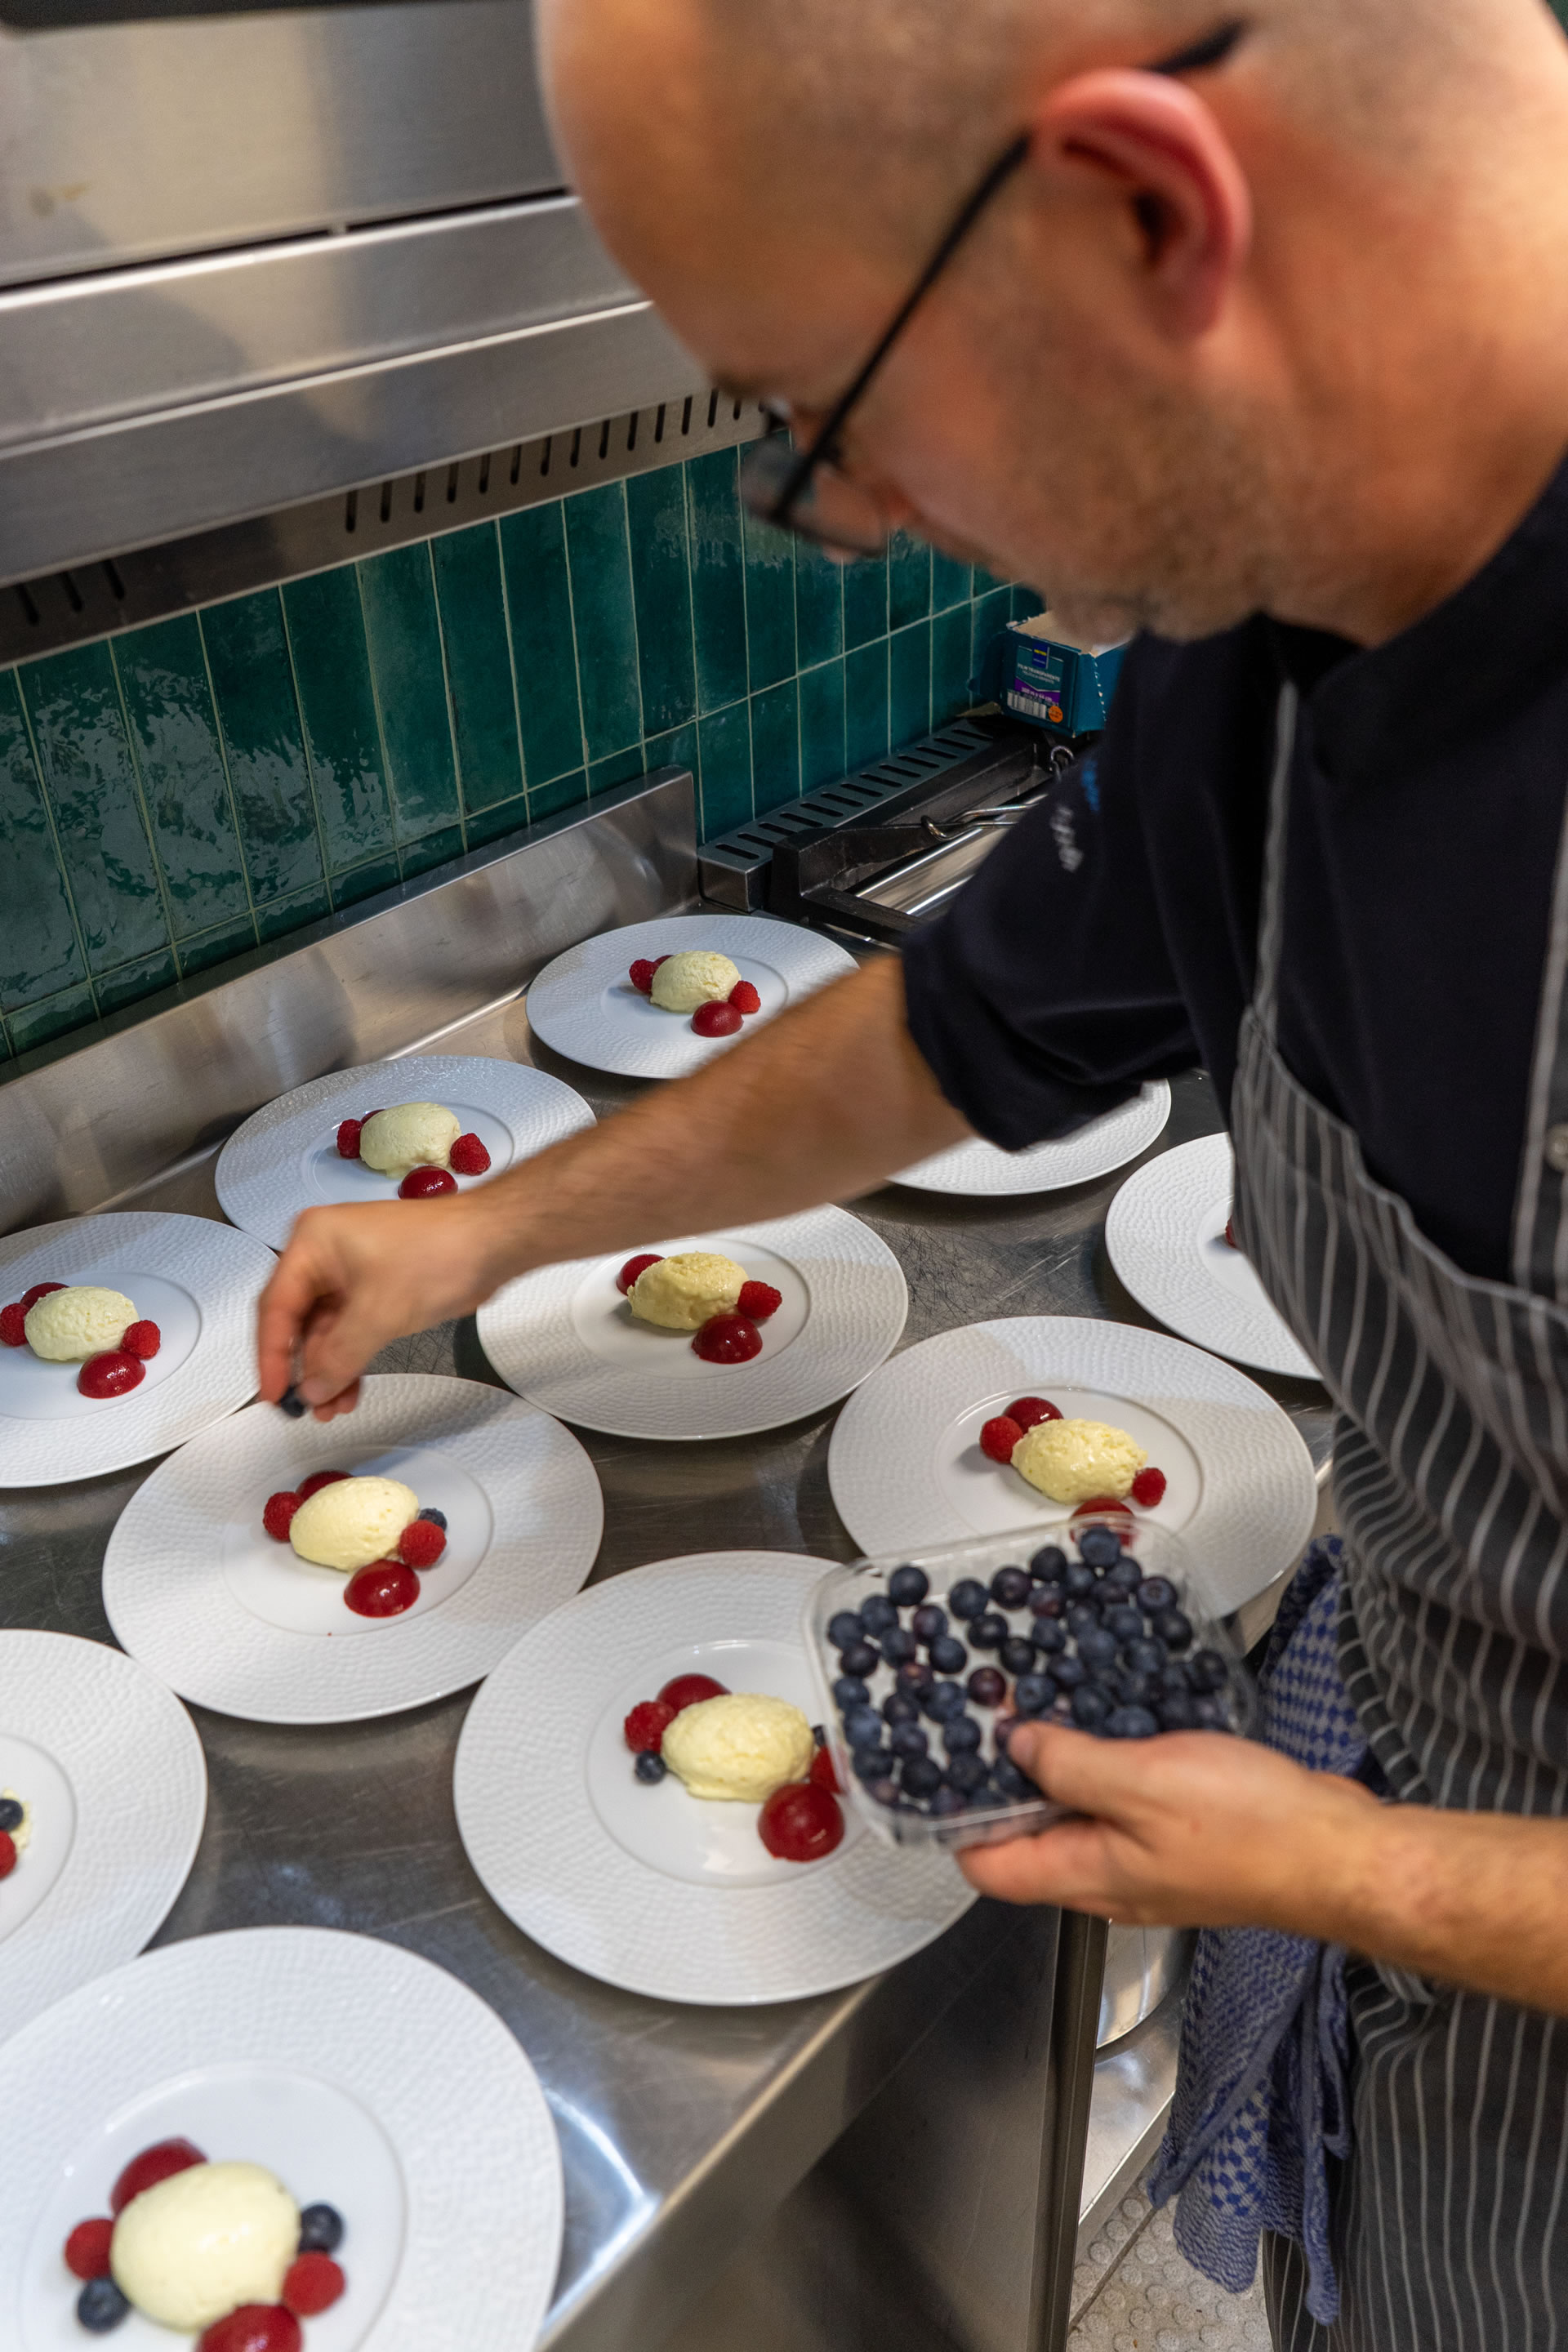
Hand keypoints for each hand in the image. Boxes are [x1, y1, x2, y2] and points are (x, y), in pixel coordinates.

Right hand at [256, 1197, 506, 1419]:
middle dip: (304, 1367)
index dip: (270, 1356)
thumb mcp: (379, 1313)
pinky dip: (350, 1359)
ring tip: (330, 1409)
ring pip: (326, 1331)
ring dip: (329, 1370)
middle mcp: (325, 1253)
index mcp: (313, 1242)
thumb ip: (339, 1357)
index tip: (271, 1394)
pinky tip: (349, 1390)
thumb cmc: (437, 1255)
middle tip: (302, 1408)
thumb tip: (312, 1391)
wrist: (493, 1241)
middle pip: (298, 1321)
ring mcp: (351, 1271)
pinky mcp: (376, 1287)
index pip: (275, 1306)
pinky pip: (351, 1330)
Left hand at [959, 1721, 1380, 1935]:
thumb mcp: (1142, 1782)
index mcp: (1088, 1876)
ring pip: (1084, 1818)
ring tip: (1049, 1708)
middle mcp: (1112, 1881)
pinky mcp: (1188, 1843)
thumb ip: (1071, 1765)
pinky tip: (1122, 1723)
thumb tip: (1018, 1746)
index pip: (989, 1868)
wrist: (1339, 1853)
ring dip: (1063, 1767)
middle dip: (1008, 1782)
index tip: (937, 1768)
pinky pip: (1131, 1806)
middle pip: (1032, 1841)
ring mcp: (1152, 1865)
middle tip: (993, 1717)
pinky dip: (1115, 1766)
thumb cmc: (1252, 1830)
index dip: (955, 1822)